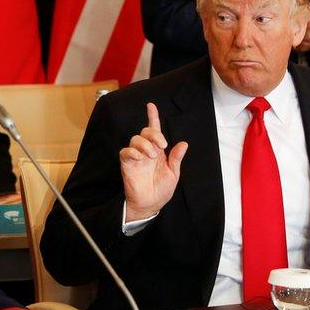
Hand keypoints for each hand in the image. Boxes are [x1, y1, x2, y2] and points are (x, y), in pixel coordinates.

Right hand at [120, 102, 187, 220]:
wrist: (150, 204)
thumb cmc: (161, 190)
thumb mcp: (173, 174)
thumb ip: (176, 158)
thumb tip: (183, 144)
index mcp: (158, 151)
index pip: (154, 131)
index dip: (152, 117)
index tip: (151, 106)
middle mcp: (146, 152)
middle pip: (144, 132)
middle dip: (153, 133)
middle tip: (162, 145)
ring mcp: (136, 158)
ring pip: (135, 139)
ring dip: (145, 144)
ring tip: (151, 156)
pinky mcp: (127, 164)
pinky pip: (125, 152)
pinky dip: (133, 152)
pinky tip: (141, 158)